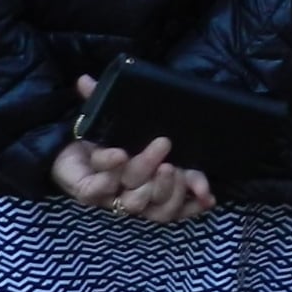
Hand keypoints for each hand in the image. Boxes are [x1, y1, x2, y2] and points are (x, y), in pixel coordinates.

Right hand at [50, 76, 215, 221]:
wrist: (104, 157)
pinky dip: (193, 205)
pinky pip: (178, 211)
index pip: (93, 186)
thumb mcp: (93, 121)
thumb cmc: (98, 140)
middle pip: (130, 195)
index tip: (118, 153)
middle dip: (145, 169)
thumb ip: (92, 101)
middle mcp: (117, 197)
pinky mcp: (164, 203)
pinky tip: (206, 196)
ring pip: (156, 209)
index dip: (107, 170)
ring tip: (177, 168)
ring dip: (170, 190)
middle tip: (162, 144)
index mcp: (92, 180)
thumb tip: (85, 81)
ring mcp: (142, 202)